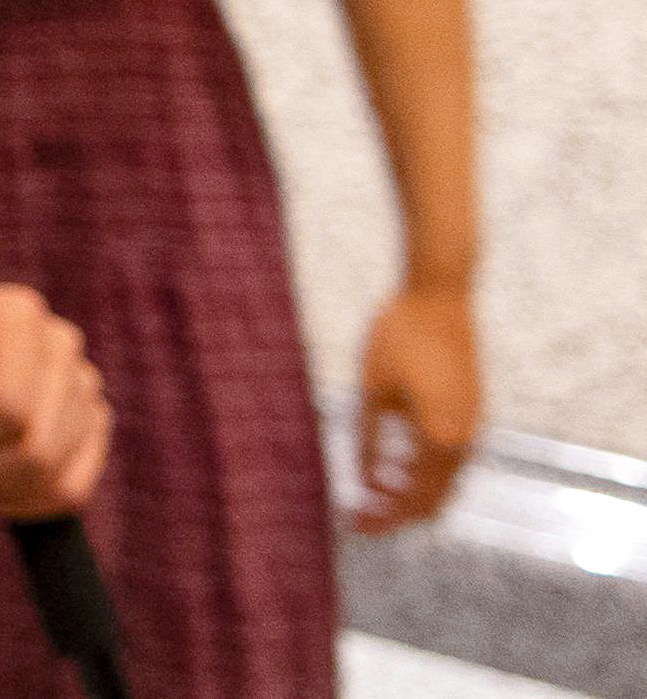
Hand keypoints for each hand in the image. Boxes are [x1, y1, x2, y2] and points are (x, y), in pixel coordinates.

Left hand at [353, 286, 479, 532]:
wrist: (438, 296)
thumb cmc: (397, 338)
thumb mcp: (372, 392)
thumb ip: (370, 442)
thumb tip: (367, 488)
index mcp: (440, 440)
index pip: (413, 501)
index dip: (382, 520)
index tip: (351, 529)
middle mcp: (465, 441)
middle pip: (434, 502)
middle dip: (396, 516)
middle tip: (356, 520)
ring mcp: (473, 427)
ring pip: (445, 483)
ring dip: (410, 495)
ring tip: (367, 498)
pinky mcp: (472, 413)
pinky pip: (450, 460)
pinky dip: (423, 474)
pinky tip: (390, 468)